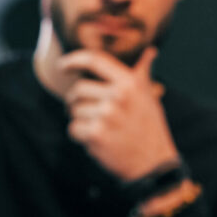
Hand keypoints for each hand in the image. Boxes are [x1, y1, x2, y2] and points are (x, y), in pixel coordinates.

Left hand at [59, 47, 179, 180]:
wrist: (153, 165)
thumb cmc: (149, 129)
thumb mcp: (150, 97)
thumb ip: (142, 74)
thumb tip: (149, 52)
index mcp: (130, 83)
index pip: (95, 60)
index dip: (74, 60)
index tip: (63, 65)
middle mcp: (118, 96)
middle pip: (78, 89)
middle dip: (76, 101)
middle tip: (87, 112)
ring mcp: (106, 115)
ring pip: (74, 111)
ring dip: (80, 120)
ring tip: (99, 128)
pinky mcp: (96, 134)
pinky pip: (73, 129)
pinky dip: (80, 136)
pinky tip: (96, 140)